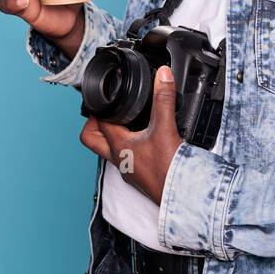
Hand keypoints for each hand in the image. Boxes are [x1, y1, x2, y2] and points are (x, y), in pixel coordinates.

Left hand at [79, 65, 183, 205]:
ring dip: (111, 134)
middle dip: (94, 123)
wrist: (182, 198)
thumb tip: (162, 76)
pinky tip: (144, 139)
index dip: (100, 107)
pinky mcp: (140, 175)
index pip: (97, 123)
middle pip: (92, 139)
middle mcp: (119, 159)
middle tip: (107, 110)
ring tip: (124, 120)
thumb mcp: (166, 128)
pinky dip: (129, 145)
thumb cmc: (169, 172)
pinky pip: (125, 157)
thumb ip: (163, 99)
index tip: (106, 97)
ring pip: (108, 149)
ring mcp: (128, 169)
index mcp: (119, 147)